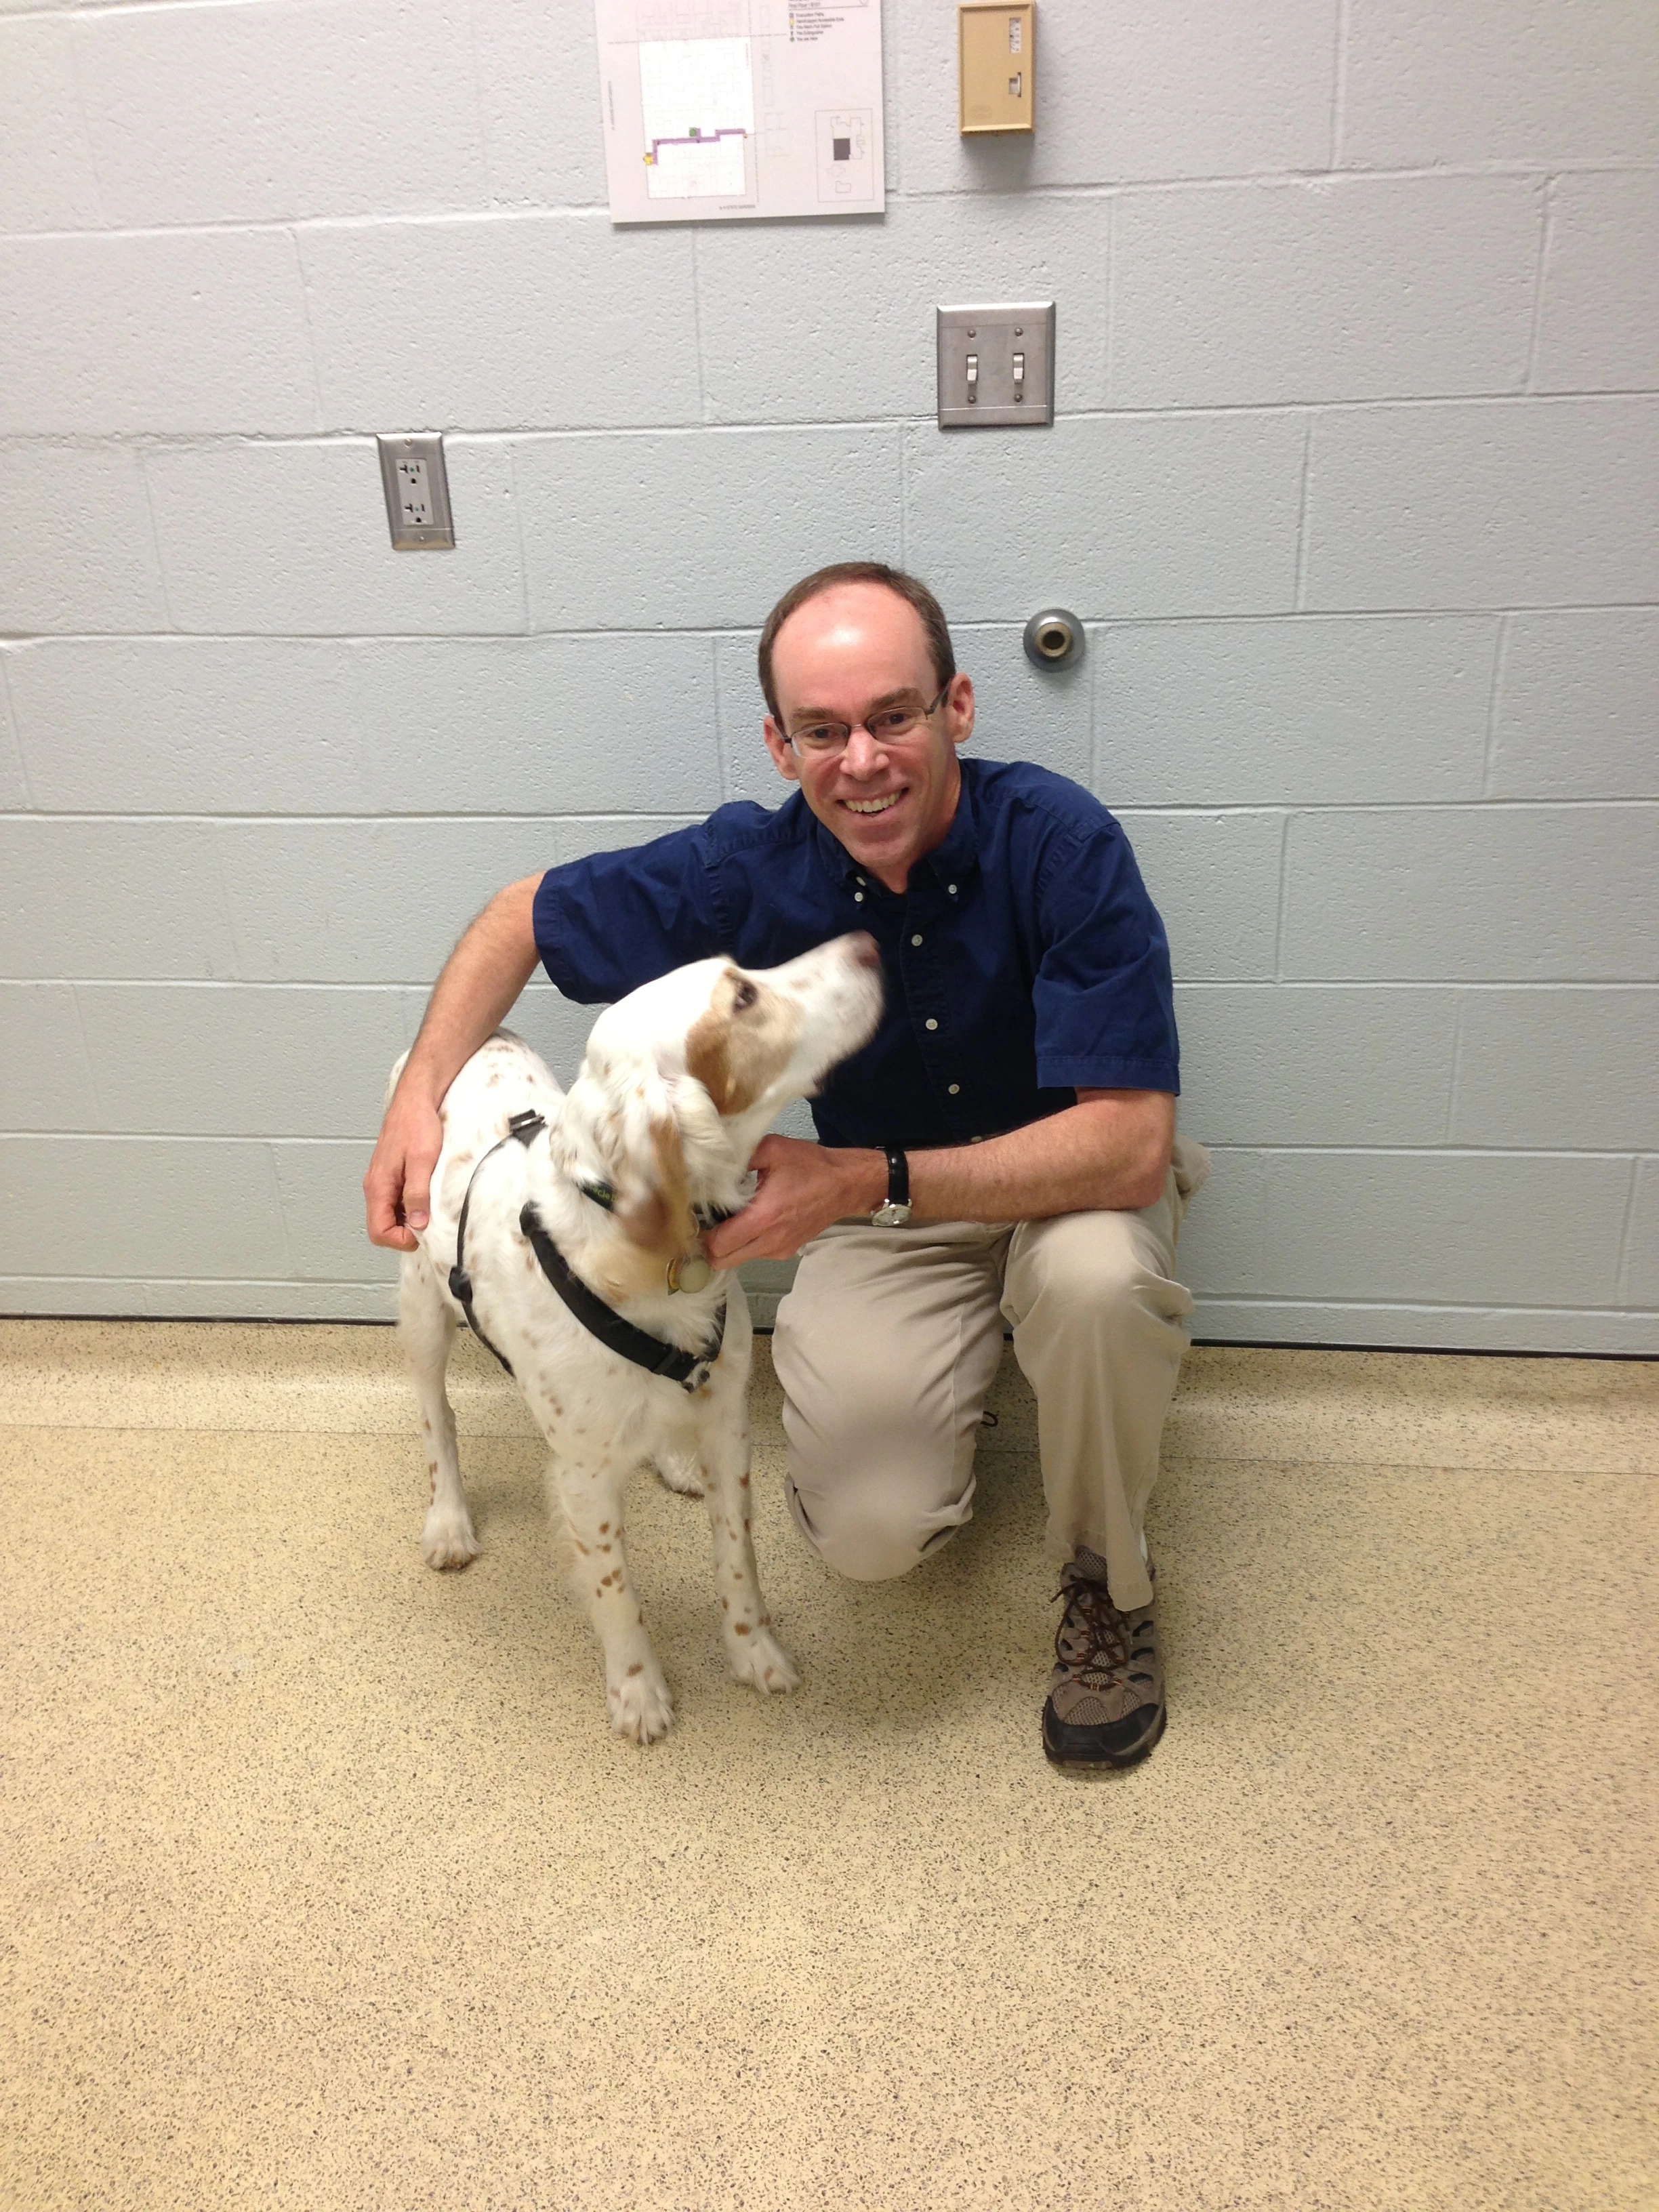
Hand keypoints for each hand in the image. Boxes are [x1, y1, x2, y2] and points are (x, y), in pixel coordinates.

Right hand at [363, 1083, 443, 1250]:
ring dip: (408, 1219)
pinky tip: (426, 1196)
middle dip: (404, 1233)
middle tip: (428, 1224)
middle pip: (381, 1227)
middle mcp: (375, 1186)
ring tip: (429, 1209)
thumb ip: (418, 1194)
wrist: (417, 1099)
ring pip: (389, 1215)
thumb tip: (417, 1224)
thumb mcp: (423, 1161)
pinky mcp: (392, 1175)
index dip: (400, 1239)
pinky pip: (396, 1201)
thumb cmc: (417, 1124)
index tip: (422, 1234)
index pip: (378, 1231)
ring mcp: (382, 1181)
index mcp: (378, 1186)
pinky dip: (410, 1206)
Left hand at [704, 1137, 882, 1267]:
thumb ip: (739, 1156)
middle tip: (707, 1221)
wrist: (846, 1184)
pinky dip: (745, 1243)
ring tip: (730, 1218)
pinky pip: (754, 1254)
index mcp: (764, 1217)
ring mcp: (778, 1250)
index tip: (698, 1217)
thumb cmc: (811, 1166)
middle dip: (710, 1245)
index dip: (702, 1234)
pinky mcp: (785, 1251)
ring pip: (737, 1259)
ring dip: (728, 1244)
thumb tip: (711, 1164)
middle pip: (722, 1261)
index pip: (718, 1245)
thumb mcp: (773, 1149)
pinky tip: (751, 1220)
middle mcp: (770, 1240)